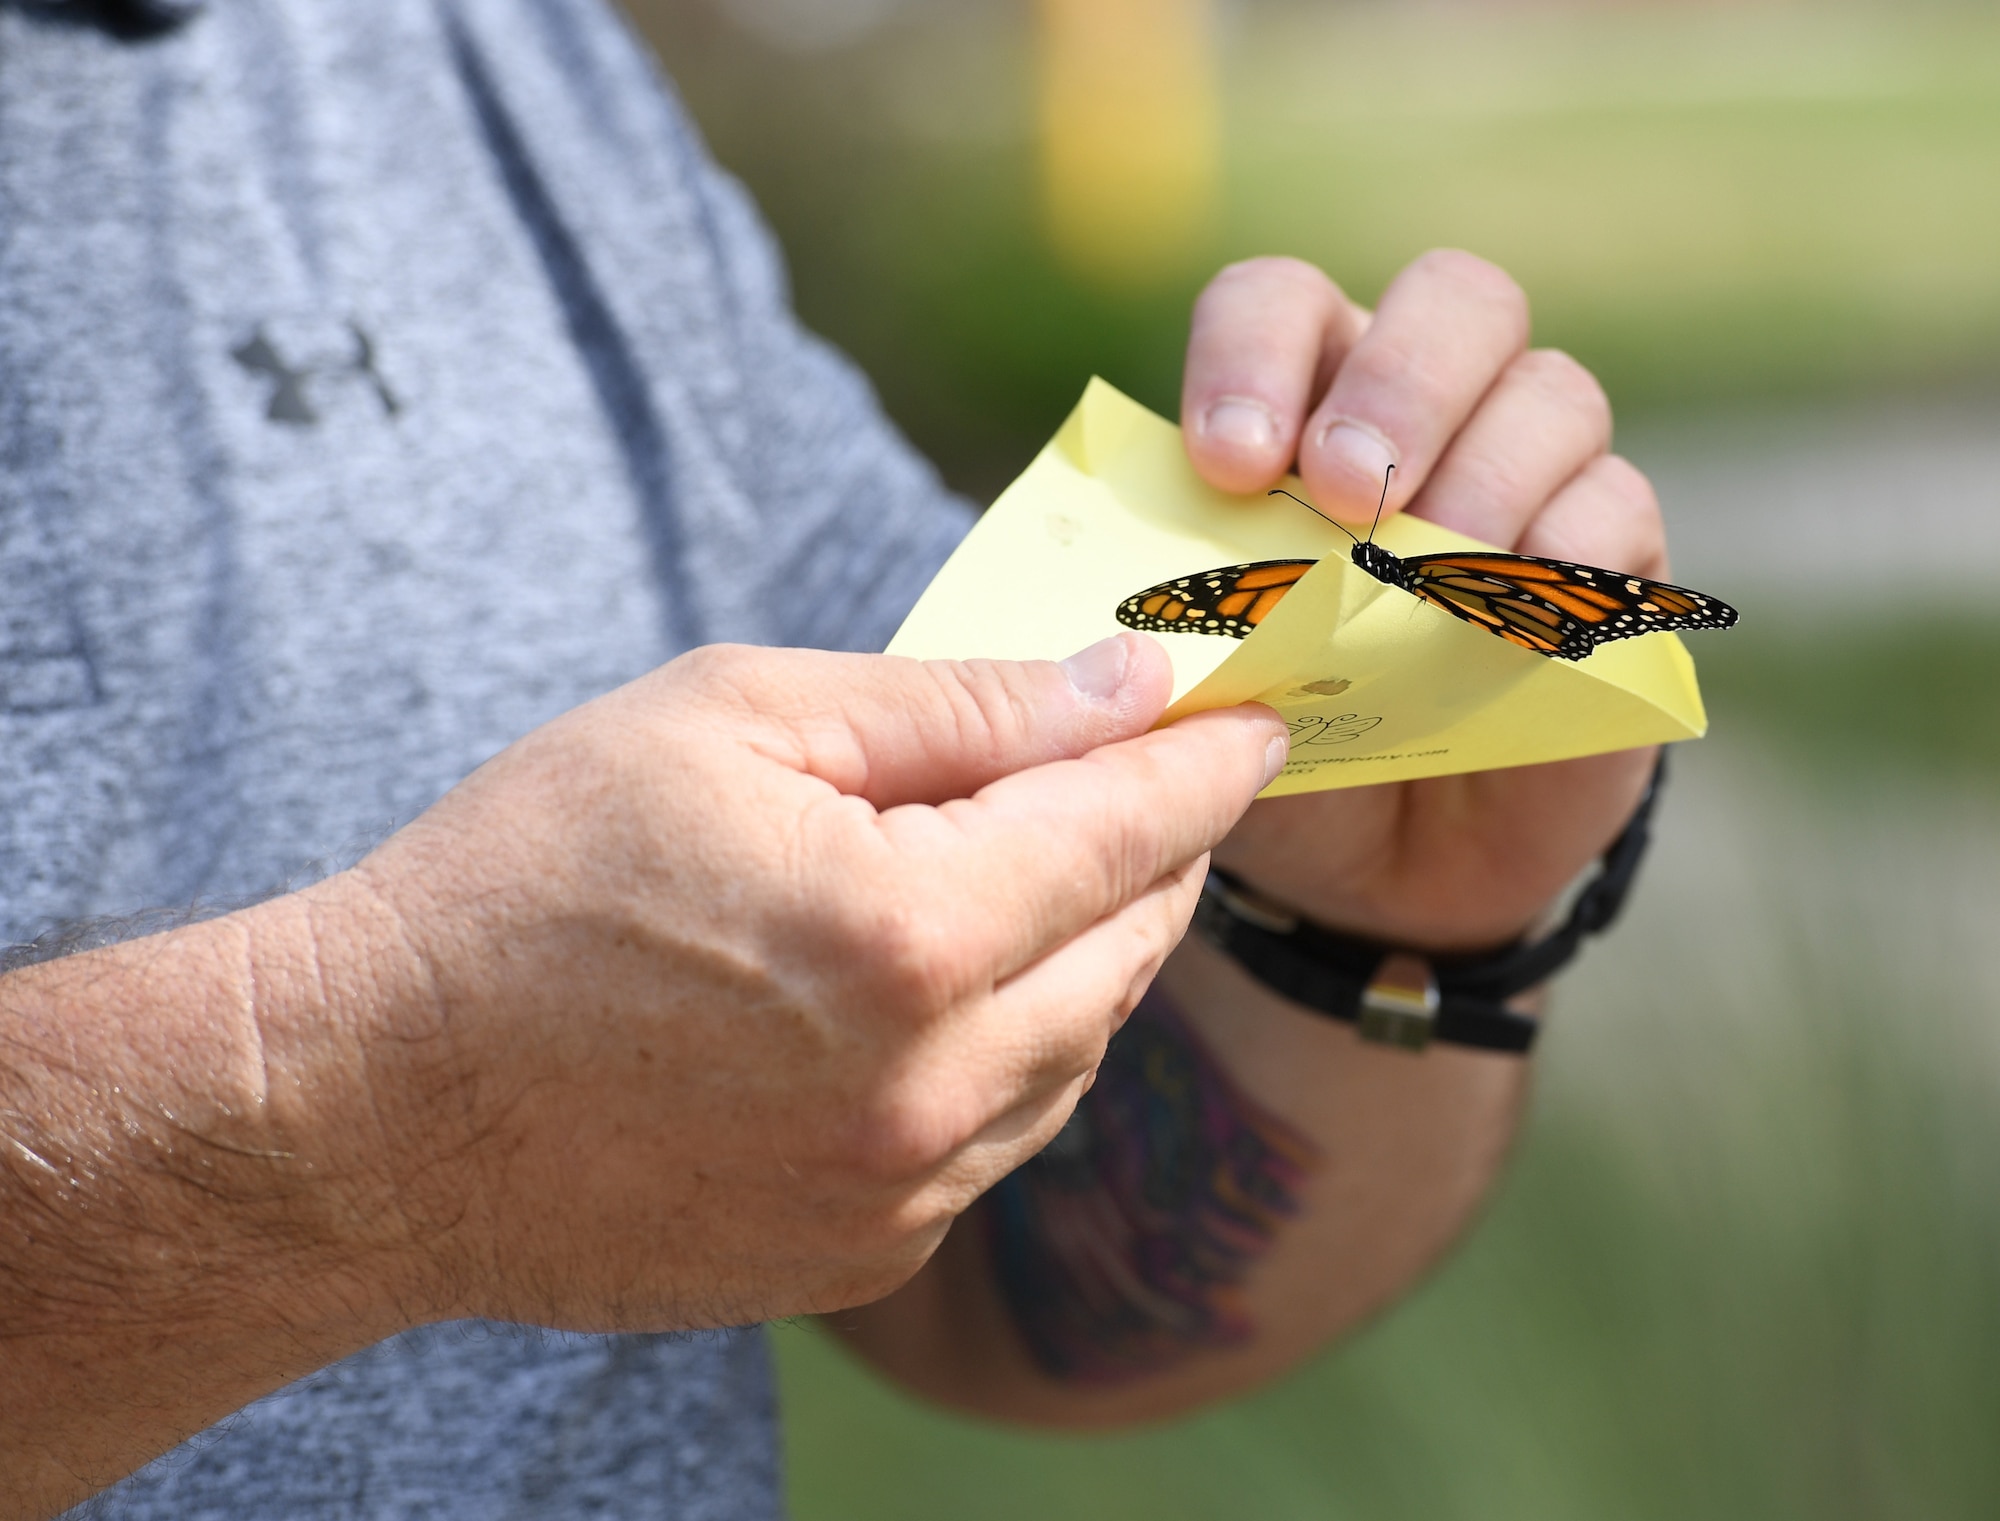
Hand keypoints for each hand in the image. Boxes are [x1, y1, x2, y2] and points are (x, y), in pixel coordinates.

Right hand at [283, 638, 1282, 1331]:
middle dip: (1157, 849)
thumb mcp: (736, 720)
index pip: (1131, 832)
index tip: (1251, 720)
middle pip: (1130, 945)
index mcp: (909, 935)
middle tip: (1154, 777)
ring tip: (1052, 869)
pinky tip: (959, 993)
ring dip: (1089, 951)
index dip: (1204, 763)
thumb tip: (1119, 689)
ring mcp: (903, 1192)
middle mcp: (933, 1088)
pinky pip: (1004, 1136)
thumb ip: (958, 708)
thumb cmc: (534, 875)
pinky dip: (1016, 1050)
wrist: (378, 1103)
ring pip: (1079, 1049)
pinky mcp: (864, 1252)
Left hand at [1178, 251, 1662, 948]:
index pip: (1280, 304)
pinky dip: (1567, 557)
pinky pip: (1619, 509)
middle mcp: (1428, 405)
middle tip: (1348, 495)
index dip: (1254, 356)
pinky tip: (1509, 623)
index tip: (1230, 464)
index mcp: (1302, 399)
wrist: (1368, 861)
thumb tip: (1170, 611)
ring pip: (1552, 393)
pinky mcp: (1612, 560)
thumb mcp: (1208, 677)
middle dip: (1400, 386)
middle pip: (1456, 299)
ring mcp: (1535, 470)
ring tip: (1428, 583)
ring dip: (1486, 479)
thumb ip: (1196, 615)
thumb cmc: (1271, 731)